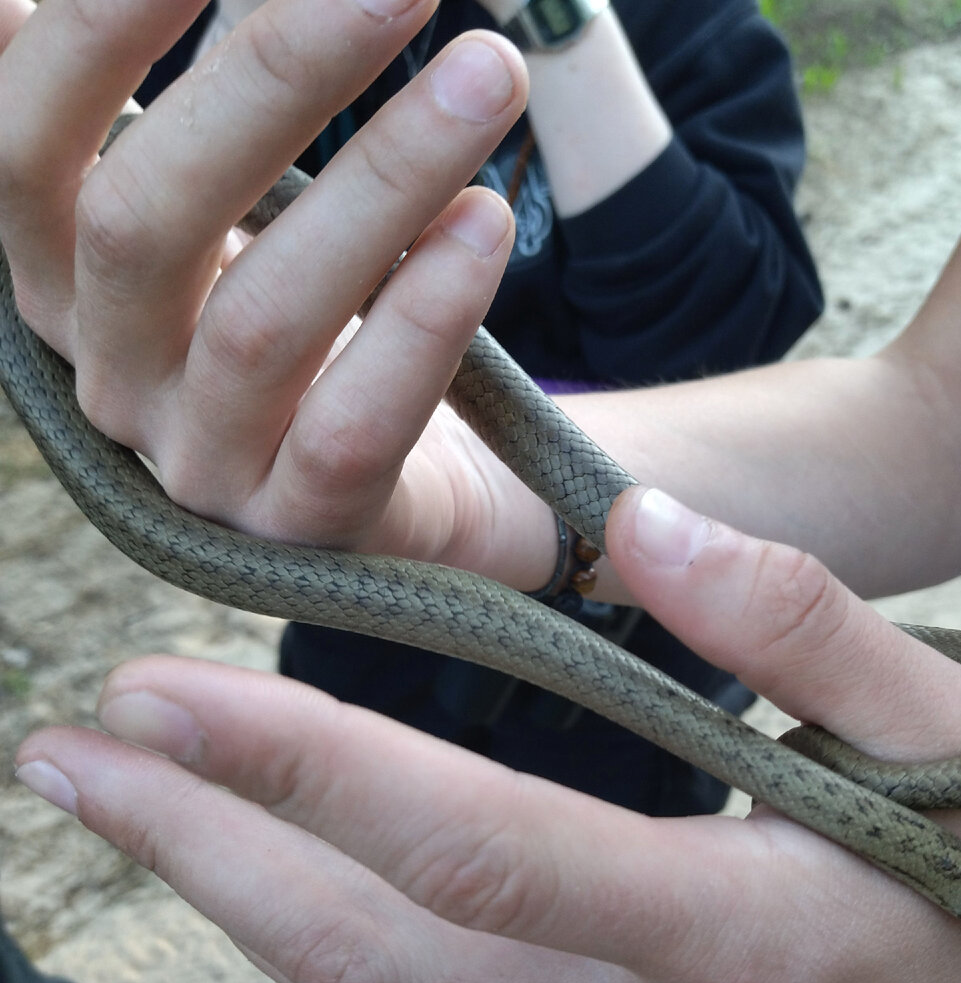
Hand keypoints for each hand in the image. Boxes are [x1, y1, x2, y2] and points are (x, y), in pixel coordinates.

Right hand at [0, 0, 554, 583]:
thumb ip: (175, 121)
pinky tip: (483, 221)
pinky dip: (421, 321)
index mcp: (64, 284)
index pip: (25, 149)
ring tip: (487, 71)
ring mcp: (204, 466)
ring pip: (265, 320)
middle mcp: (112, 377)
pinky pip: (352, 427)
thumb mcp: (216, 218)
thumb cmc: (297, 319)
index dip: (95, 33)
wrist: (385, 491)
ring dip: (382, 179)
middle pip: (144, 219)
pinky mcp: (302, 527)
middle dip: (270, 80)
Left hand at [16, 488, 960, 982]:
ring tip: (122, 813)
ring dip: (230, 901)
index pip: (468, 842)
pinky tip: (256, 884)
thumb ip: (800, 623)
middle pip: (369, 941)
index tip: (161, 695)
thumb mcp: (953, 728)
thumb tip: (646, 531)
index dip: (303, 765)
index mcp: (727, 924)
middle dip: (199, 847)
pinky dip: (313, 947)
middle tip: (67, 759)